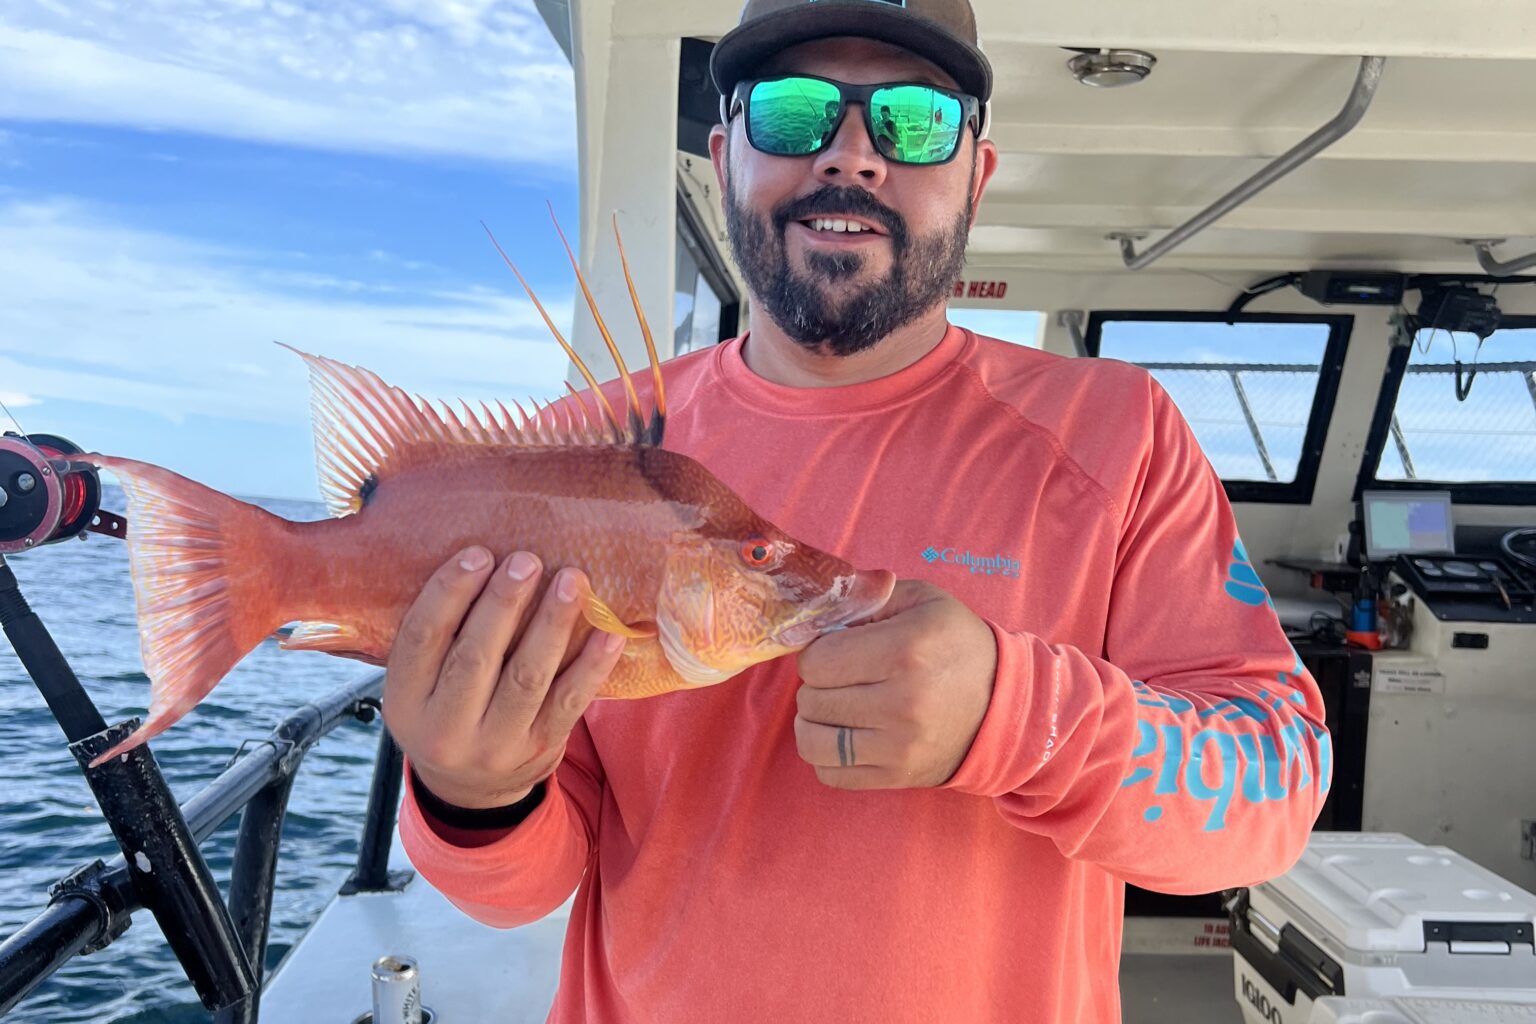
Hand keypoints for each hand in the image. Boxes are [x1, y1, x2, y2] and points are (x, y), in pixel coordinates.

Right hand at [383, 546, 626, 809]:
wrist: (471, 789)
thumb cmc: (448, 708)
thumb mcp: (421, 683)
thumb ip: (440, 635)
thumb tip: (482, 558)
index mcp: (406, 702)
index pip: (421, 639)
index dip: (448, 592)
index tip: (478, 553)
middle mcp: (445, 730)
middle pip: (475, 657)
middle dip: (503, 603)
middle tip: (527, 560)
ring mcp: (496, 745)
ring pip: (526, 678)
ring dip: (551, 624)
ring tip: (571, 582)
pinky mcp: (540, 750)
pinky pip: (569, 703)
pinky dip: (591, 666)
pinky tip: (608, 633)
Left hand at [793, 580, 995, 789]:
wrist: (1005, 704)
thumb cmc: (957, 646)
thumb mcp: (924, 602)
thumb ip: (868, 595)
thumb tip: (818, 610)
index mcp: (904, 650)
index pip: (816, 661)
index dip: (817, 651)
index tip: (836, 650)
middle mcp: (901, 702)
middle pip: (811, 700)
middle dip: (817, 685)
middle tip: (841, 678)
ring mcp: (899, 746)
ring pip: (811, 742)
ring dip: (814, 723)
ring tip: (833, 708)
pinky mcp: (897, 775)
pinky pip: (830, 775)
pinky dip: (826, 756)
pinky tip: (843, 735)